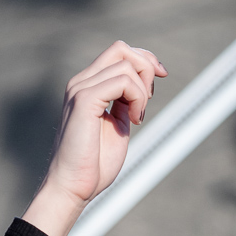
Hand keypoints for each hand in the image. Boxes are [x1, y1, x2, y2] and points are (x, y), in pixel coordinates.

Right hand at [22, 41, 166, 235]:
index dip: (145, 60)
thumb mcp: (117, 125)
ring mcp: (80, 89)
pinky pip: (122, 82)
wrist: (74, 186)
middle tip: (148, 102)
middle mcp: (81, 82)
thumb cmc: (94, 164)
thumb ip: (125, 104)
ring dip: (143, 93)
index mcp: (88, 86)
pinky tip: (133, 121)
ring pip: (126, 66)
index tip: (161, 78)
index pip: (118, 52)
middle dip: (147, 69)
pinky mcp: (84, 100)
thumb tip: (144, 88)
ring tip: (136, 119)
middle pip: (121, 49)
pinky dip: (137, 99)